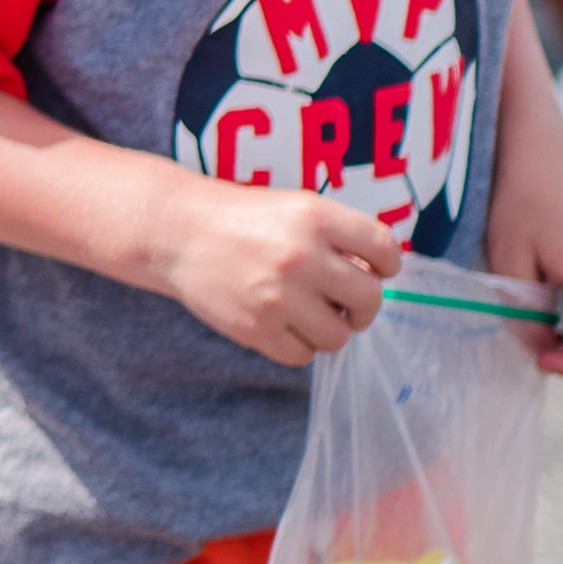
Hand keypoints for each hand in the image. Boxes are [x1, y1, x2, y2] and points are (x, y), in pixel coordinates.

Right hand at [152, 178, 401, 364]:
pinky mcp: (256, 328)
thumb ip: (337, 236)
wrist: (176, 232)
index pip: (385, 250)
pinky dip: (298, 345)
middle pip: (369, 299)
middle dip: (363, 306)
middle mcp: (302, 255)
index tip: (375, 271)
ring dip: (329, 329)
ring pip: (339, 336)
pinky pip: (303, 355)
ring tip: (308, 314)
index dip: (386, 266)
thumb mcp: (294, 208)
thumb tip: (376, 276)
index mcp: (316, 217)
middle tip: (347, 304)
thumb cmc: (242, 219)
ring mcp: (278, 295)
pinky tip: (282, 324)